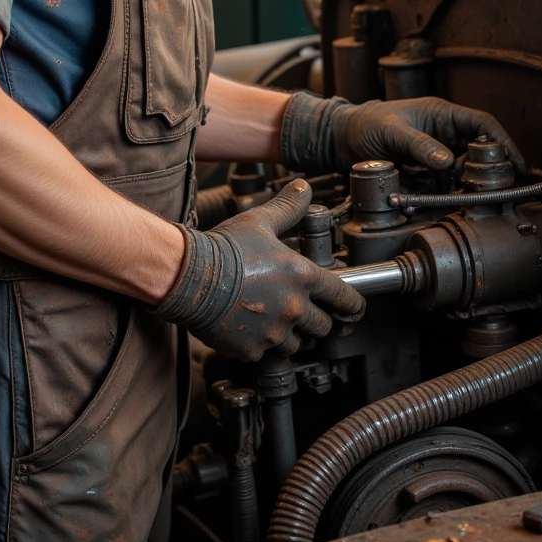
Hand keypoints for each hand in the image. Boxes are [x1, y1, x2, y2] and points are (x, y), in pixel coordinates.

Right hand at [153, 177, 363, 360]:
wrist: (188, 276)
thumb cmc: (224, 248)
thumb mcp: (260, 221)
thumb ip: (288, 207)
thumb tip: (303, 187)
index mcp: (302, 277)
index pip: (344, 298)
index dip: (352, 305)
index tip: (353, 310)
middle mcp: (294, 308)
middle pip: (324, 327)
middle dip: (318, 321)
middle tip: (306, 313)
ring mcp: (274, 333)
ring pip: (297, 345)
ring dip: (292, 336)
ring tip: (276, 320)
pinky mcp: (252, 350)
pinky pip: (267, 354)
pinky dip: (263, 345)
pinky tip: (250, 328)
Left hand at [280, 89, 524, 179]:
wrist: (338, 140)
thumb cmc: (363, 125)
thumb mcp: (391, 132)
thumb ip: (418, 145)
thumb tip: (447, 161)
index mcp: (441, 115)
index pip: (482, 124)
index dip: (503, 142)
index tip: (516, 163)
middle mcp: (442, 134)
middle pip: (476, 154)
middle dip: (481, 172)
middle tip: (482, 190)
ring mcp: (433, 155)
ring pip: (459, 175)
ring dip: (456, 189)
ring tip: (451, 199)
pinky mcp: (423, 174)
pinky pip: (439, 187)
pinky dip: (435, 197)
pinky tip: (422, 203)